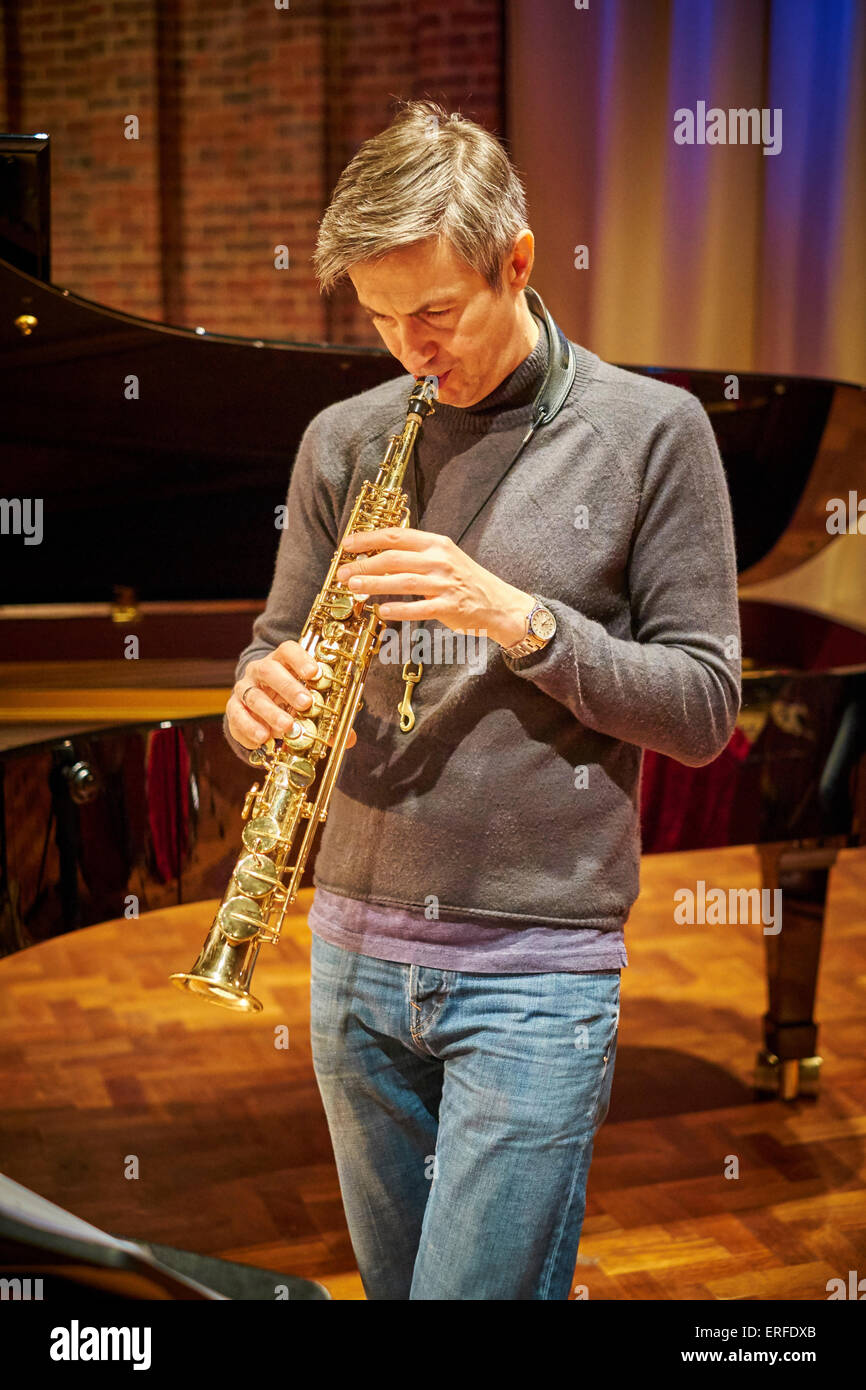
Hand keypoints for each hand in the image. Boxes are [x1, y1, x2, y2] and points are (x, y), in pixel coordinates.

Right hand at [226, 639, 357, 750]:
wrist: (257, 706)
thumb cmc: (289, 700)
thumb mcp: (309, 702)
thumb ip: (327, 717)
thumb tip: (349, 737)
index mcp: (282, 661)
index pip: (288, 650)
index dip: (301, 659)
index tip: (315, 673)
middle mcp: (260, 670)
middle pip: (269, 670)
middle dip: (288, 687)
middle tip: (306, 704)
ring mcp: (244, 688)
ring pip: (253, 695)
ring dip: (271, 712)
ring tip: (286, 727)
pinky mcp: (234, 707)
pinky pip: (237, 716)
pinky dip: (249, 728)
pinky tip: (262, 739)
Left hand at [336, 527, 531, 647]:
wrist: (498, 603)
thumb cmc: (465, 580)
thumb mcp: (444, 557)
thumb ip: (416, 554)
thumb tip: (379, 554)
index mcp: (436, 544)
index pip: (396, 536)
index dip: (368, 539)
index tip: (347, 544)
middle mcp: (440, 560)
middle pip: (394, 558)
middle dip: (364, 564)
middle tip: (342, 573)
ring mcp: (445, 584)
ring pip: (402, 582)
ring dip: (374, 584)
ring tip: (353, 588)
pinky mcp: (449, 606)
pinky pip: (419, 608)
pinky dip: (398, 609)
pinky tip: (381, 611)